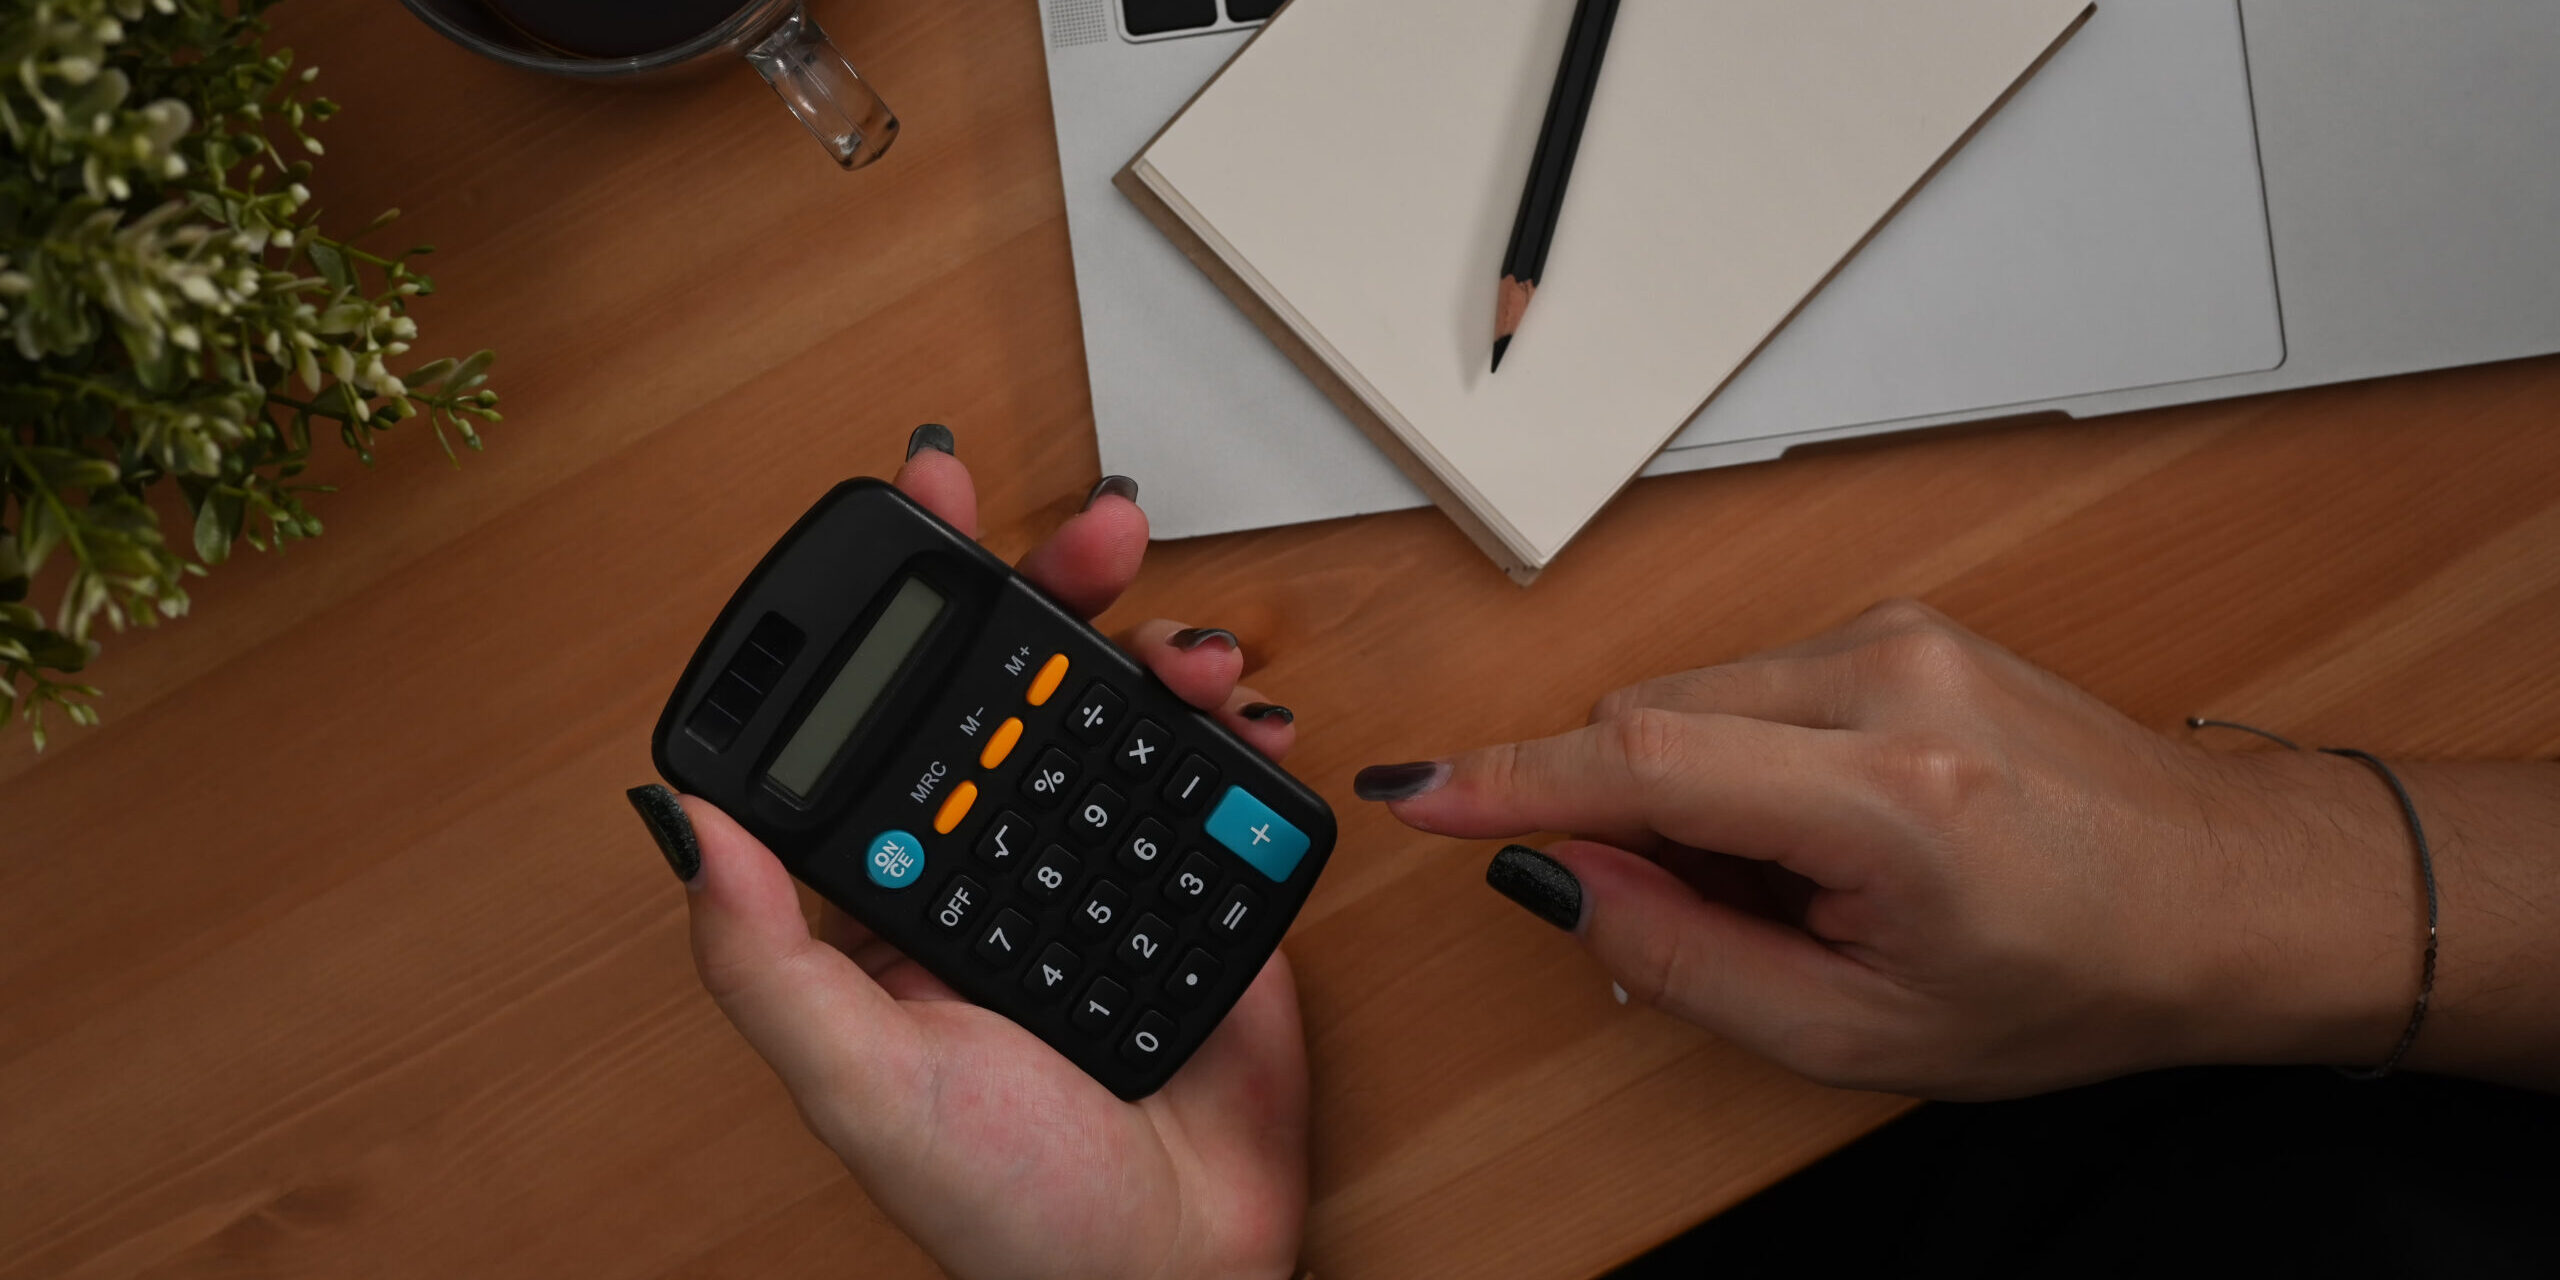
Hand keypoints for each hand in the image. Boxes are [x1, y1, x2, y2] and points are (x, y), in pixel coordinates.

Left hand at [638, 439, 1306, 1279]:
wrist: (1173, 1277)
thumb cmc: (1004, 1212)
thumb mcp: (859, 1081)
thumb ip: (764, 955)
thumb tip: (679, 819)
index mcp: (897, 895)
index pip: (887, 721)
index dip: (897, 612)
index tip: (918, 511)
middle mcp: (994, 865)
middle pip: (1013, 688)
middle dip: (1048, 590)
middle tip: (1091, 533)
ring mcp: (1101, 868)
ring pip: (1118, 715)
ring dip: (1149, 646)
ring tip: (1183, 641)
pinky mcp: (1202, 892)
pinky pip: (1215, 784)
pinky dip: (1233, 732)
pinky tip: (1237, 712)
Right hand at [1361, 599, 2429, 1098]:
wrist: (2233, 892)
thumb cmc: (2083, 974)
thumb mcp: (1864, 1032)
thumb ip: (1682, 956)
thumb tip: (1558, 877)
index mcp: (1890, 795)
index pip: (1642, 761)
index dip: (1507, 782)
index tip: (1414, 794)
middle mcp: (1889, 678)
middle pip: (1649, 717)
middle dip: (1625, 819)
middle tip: (1712, 921)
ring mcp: (1899, 635)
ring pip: (1692, 698)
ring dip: (1690, 794)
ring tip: (1803, 885)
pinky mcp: (1902, 624)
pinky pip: (1748, 683)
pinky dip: (1740, 762)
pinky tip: (1821, 832)